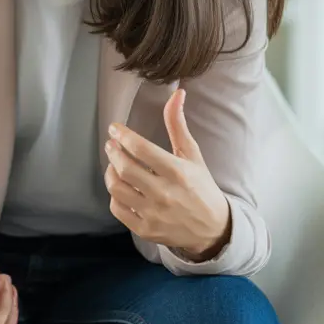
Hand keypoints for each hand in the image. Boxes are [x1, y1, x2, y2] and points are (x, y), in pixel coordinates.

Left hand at [104, 88, 231, 260]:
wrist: (213, 229)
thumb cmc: (201, 187)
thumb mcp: (192, 155)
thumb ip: (178, 125)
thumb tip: (176, 93)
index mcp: (178, 173)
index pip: (141, 149)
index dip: (123, 135)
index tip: (114, 129)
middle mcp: (165, 194)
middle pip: (125, 168)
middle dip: (113, 152)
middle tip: (111, 144)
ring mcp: (154, 214)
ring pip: (117, 188)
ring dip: (110, 172)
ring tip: (114, 164)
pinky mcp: (145, 230)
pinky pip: (117, 209)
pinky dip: (114, 195)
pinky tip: (121, 186)